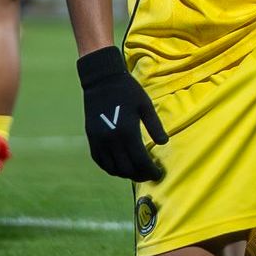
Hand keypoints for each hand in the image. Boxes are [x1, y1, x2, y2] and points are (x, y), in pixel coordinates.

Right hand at [78, 46, 167, 181]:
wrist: (102, 80)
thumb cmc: (128, 90)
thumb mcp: (145, 105)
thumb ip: (155, 126)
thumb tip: (164, 143)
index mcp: (127, 131)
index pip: (140, 161)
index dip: (151, 171)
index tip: (158, 174)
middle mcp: (111, 140)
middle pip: (127, 169)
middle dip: (140, 175)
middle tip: (150, 175)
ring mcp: (99, 141)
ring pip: (112, 169)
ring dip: (126, 174)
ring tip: (137, 172)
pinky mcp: (91, 139)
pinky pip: (100, 161)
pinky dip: (111, 169)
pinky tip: (121, 167)